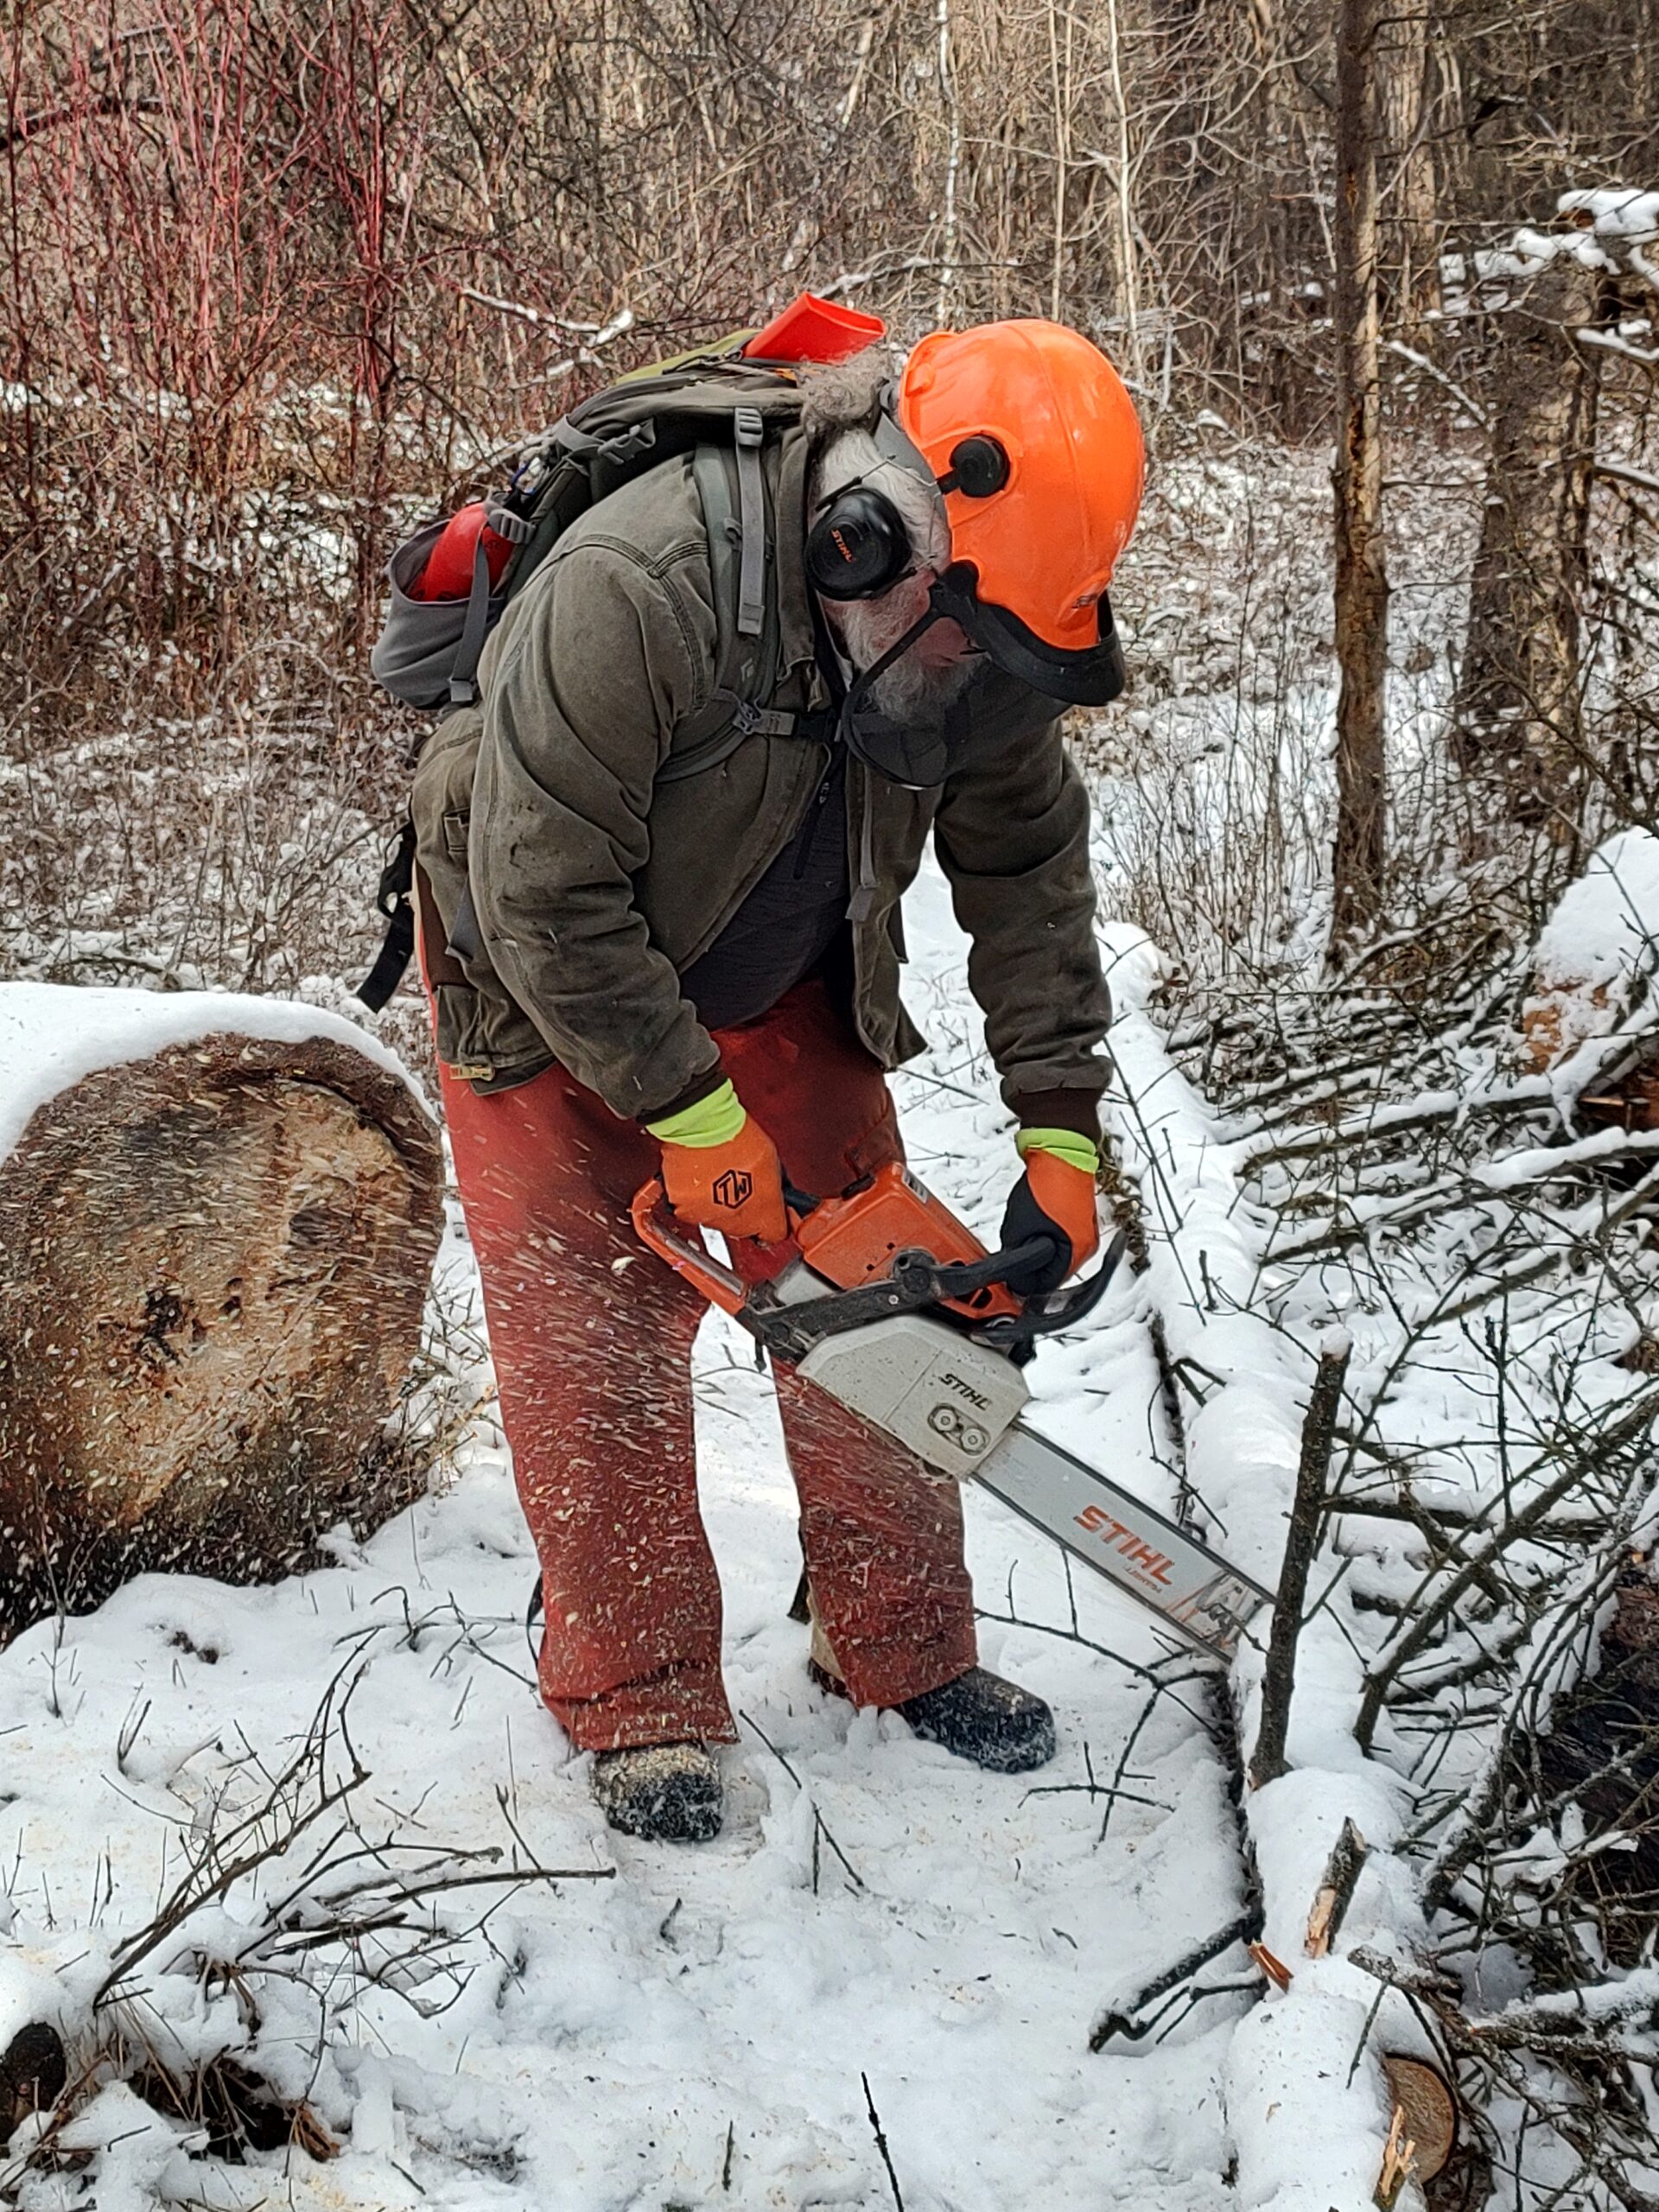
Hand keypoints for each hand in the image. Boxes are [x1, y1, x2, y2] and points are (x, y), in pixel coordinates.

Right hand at [650, 1079, 788, 1243]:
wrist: (703, 1127)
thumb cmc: (738, 1138)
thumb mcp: (771, 1164)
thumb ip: (771, 1189)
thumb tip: (771, 1195)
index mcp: (763, 1213)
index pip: (774, 1234)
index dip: (771, 1222)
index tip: (768, 1214)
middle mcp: (736, 1222)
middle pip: (742, 1228)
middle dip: (741, 1210)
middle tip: (737, 1184)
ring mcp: (708, 1217)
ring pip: (715, 1218)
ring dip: (716, 1203)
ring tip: (716, 1176)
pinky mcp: (684, 1209)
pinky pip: (691, 1208)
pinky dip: (694, 1196)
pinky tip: (700, 1176)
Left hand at [998, 1133, 1099, 1294]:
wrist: (1061, 1151)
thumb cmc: (1048, 1182)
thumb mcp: (1020, 1227)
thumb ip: (1016, 1256)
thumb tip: (1012, 1273)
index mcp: (1077, 1252)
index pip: (1048, 1284)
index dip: (1025, 1282)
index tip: (1010, 1277)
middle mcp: (1087, 1245)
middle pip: (1054, 1271)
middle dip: (1032, 1265)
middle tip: (1013, 1252)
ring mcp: (1086, 1230)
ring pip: (1057, 1254)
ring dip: (1039, 1249)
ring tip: (1024, 1230)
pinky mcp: (1081, 1218)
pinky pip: (1061, 1237)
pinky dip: (1046, 1235)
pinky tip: (1034, 1222)